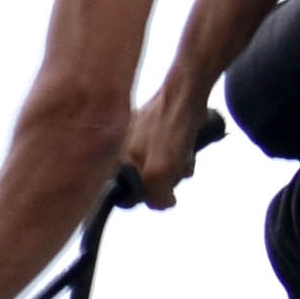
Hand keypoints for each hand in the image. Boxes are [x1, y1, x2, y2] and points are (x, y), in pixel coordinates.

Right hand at [124, 91, 211, 208]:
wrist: (185, 95)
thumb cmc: (169, 131)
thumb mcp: (158, 175)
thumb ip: (155, 198)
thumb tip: (165, 203)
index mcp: (112, 160)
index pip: (126, 195)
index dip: (147, 194)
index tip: (161, 187)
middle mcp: (120, 150)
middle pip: (146, 184)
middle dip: (166, 180)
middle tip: (175, 167)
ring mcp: (137, 139)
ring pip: (160, 170)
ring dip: (177, 168)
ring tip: (184, 155)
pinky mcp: (153, 131)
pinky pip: (168, 156)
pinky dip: (179, 156)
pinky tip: (187, 148)